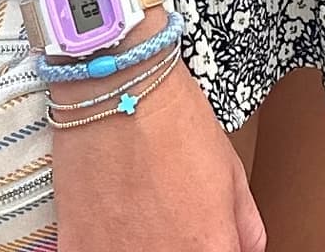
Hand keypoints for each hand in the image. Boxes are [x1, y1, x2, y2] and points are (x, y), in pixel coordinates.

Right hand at [54, 61, 260, 251]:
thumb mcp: (232, 171)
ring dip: (140, 245)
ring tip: (140, 215)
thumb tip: (246, 249)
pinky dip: (105, 243)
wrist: (118, 88)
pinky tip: (112, 218)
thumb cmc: (171, 120)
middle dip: (178, 245)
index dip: (214, 246)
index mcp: (209, 249)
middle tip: (171, 219)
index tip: (206, 237)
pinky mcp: (78, 249)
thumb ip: (245, 226)